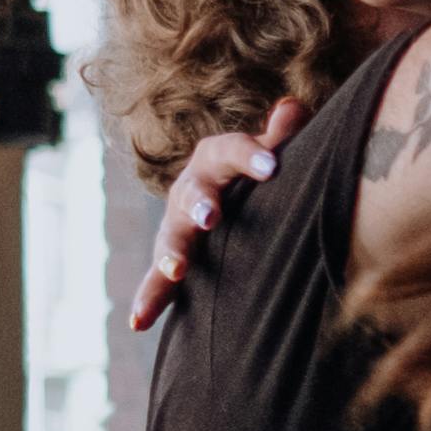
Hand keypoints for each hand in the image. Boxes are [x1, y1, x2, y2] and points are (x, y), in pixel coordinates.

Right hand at [126, 94, 310, 329]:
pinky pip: (158, 280)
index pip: (230, 151)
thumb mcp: (271, 151)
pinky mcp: (172, 260)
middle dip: (201, 205)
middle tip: (212, 217)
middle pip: (194, 194)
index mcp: (215, 159)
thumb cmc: (257, 172)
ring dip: (172, 255)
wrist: (229, 195)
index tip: (272, 166)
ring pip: (171, 238)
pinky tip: (138, 322)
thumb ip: (282, 134)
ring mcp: (177, 226)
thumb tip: (293, 108)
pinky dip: (149, 299)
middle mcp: (190, 189)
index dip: (250, 155)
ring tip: (177, 272)